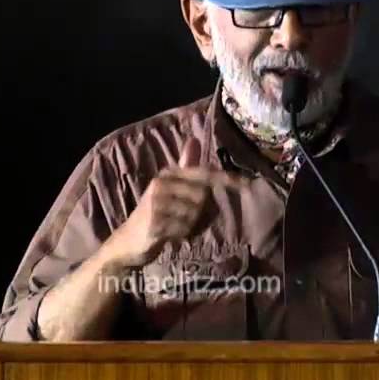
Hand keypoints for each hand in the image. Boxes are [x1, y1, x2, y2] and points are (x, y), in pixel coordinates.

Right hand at [104, 139, 244, 269]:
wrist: (129, 240)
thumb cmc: (158, 213)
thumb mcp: (172, 188)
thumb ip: (186, 167)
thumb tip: (194, 139)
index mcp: (170, 174)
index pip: (206, 173)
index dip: (228, 179)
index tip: (249, 184)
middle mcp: (162, 183)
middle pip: (203, 197)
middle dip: (200, 213)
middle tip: (184, 220)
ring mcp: (156, 201)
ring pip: (194, 215)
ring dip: (190, 226)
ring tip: (175, 227)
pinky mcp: (153, 220)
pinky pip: (183, 229)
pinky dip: (181, 235)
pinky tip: (171, 236)